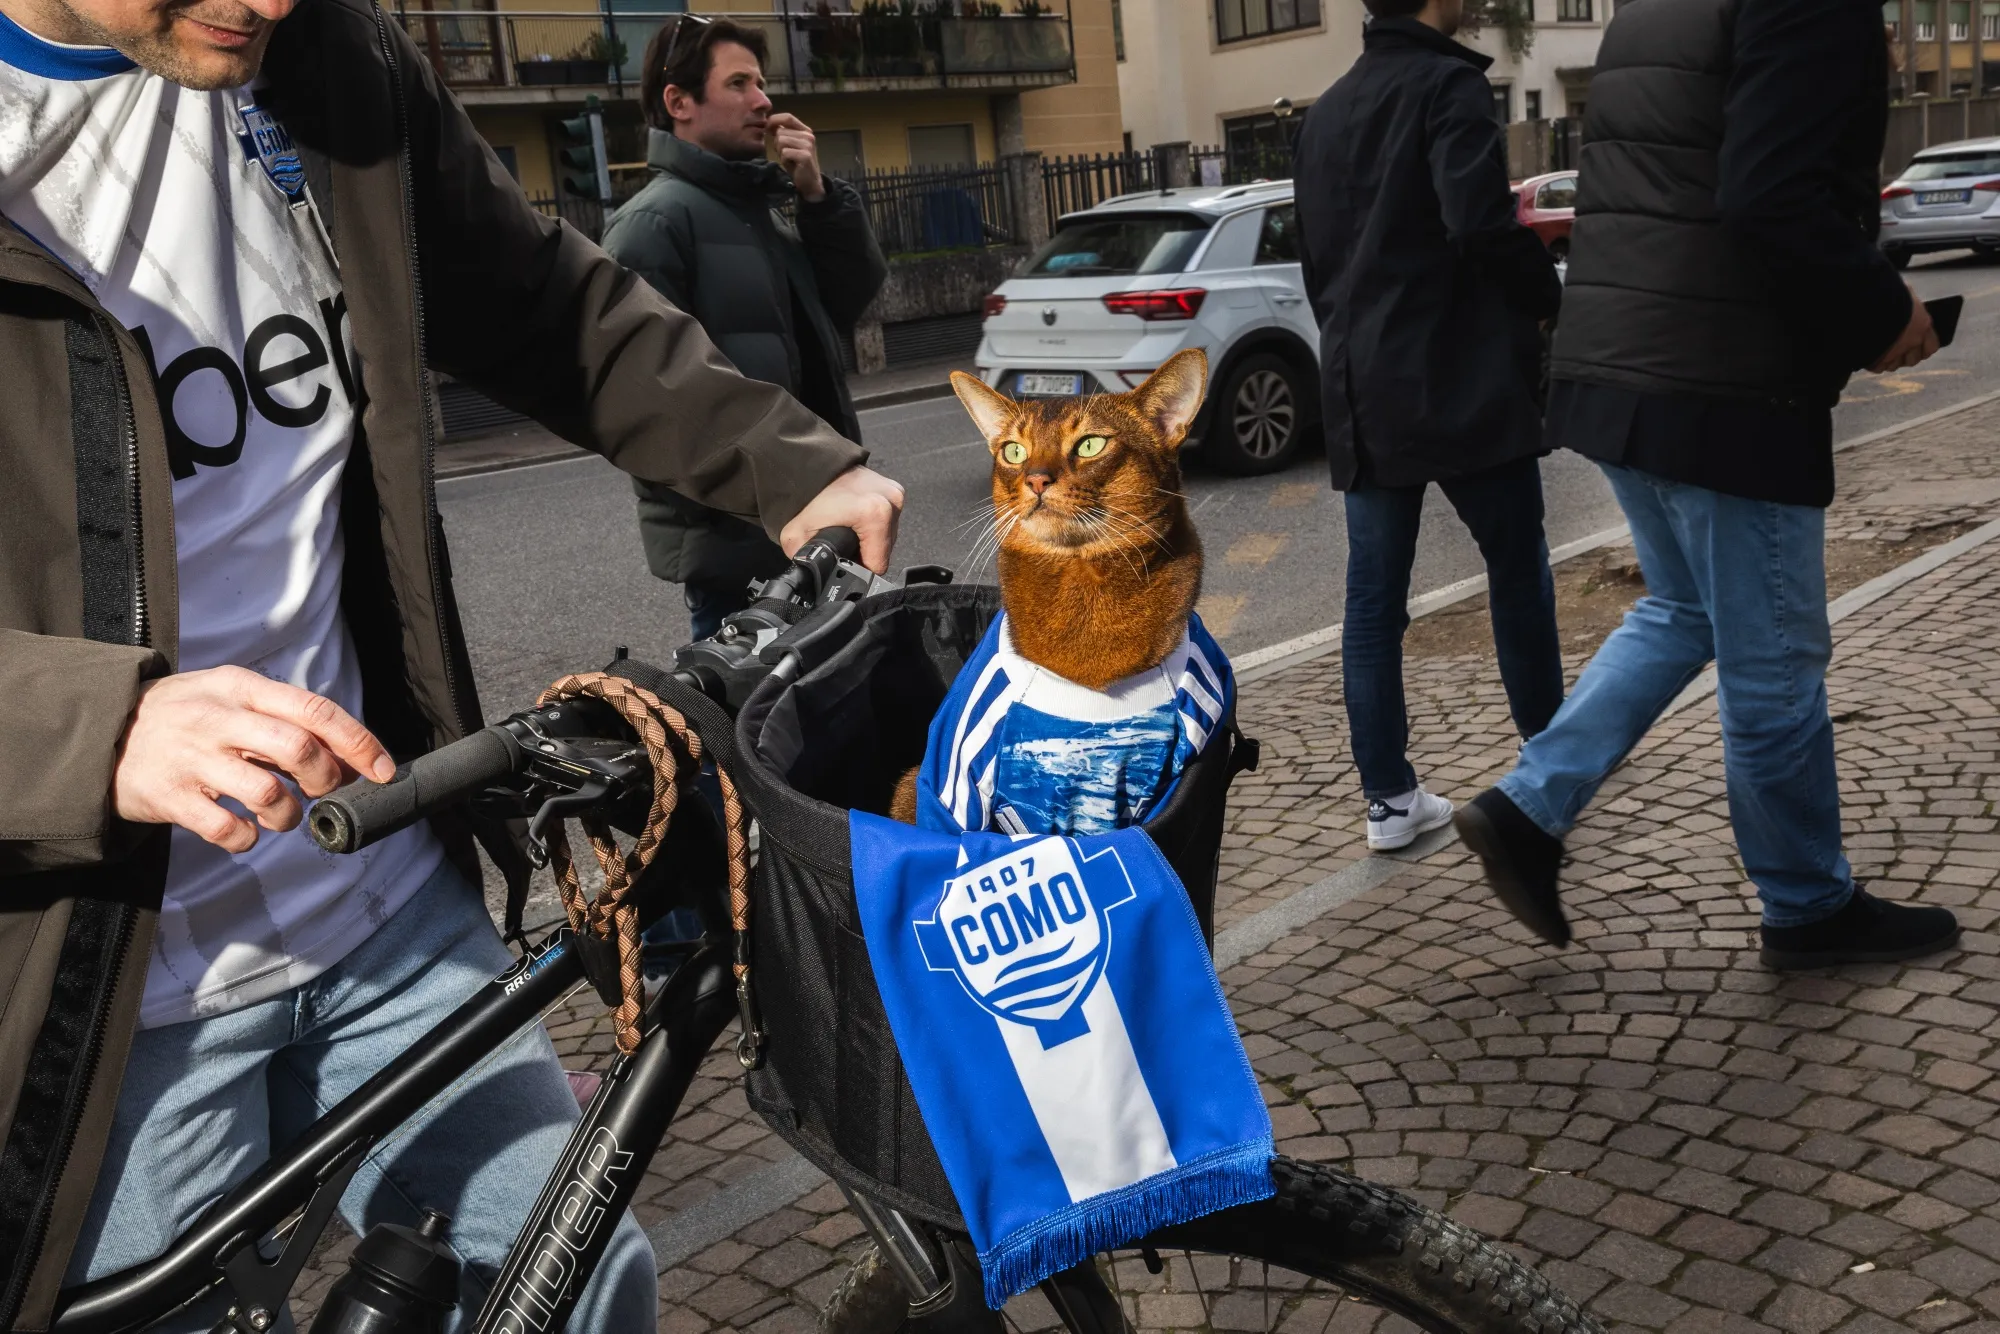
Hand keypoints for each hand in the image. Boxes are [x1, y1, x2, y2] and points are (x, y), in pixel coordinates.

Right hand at [112, 666, 395, 852]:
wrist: (100, 734)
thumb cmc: (187, 718)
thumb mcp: (232, 698)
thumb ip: (286, 720)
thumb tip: (351, 756)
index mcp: (242, 688)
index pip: (316, 709)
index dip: (358, 743)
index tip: (384, 770)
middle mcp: (219, 718)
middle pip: (299, 749)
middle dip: (325, 779)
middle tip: (319, 791)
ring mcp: (192, 758)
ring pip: (268, 794)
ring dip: (288, 816)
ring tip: (280, 816)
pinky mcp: (170, 797)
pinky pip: (227, 830)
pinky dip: (247, 839)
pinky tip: (243, 830)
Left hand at [765, 112, 824, 202]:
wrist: (809, 182)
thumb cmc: (797, 164)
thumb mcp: (789, 145)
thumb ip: (782, 134)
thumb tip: (769, 123)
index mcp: (805, 131)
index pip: (787, 117)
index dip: (774, 120)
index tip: (767, 128)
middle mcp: (808, 135)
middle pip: (780, 132)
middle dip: (777, 144)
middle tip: (786, 154)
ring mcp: (807, 145)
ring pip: (781, 141)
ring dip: (781, 152)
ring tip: (789, 159)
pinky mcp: (805, 156)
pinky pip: (784, 152)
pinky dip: (784, 160)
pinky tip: (792, 164)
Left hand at [782, 465, 903, 574]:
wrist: (805, 464)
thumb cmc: (804, 494)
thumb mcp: (797, 539)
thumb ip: (809, 567)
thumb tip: (815, 583)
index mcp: (875, 514)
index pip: (877, 565)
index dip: (858, 569)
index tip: (843, 562)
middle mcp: (891, 502)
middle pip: (884, 551)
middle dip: (863, 552)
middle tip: (841, 543)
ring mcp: (895, 493)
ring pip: (887, 537)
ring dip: (869, 539)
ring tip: (847, 528)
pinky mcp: (894, 489)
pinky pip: (887, 520)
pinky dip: (872, 524)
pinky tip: (854, 519)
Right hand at [1871, 285, 1939, 372]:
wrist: (1865, 304)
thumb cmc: (1886, 294)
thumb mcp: (1904, 294)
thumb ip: (1908, 305)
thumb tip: (1909, 304)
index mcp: (1922, 326)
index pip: (1931, 346)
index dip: (1924, 349)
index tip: (1919, 347)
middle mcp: (1912, 342)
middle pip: (1913, 360)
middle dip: (1906, 357)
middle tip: (1898, 351)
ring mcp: (1894, 353)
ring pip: (1894, 365)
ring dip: (1889, 361)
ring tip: (1880, 352)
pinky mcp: (1876, 360)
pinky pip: (1877, 367)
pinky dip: (1874, 363)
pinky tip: (1868, 356)